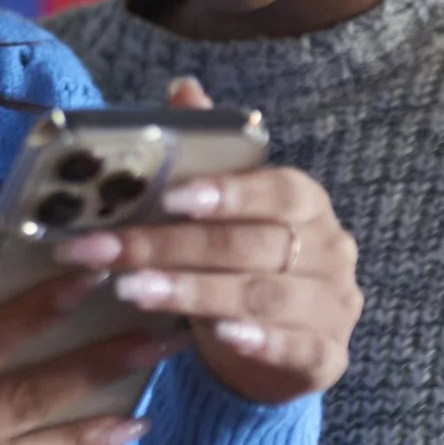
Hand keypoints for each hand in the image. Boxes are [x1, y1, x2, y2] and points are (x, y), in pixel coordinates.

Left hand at [53, 78, 361, 404]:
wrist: (275, 346)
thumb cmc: (238, 262)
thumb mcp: (221, 210)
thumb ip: (208, 153)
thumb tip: (183, 88)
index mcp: (306, 203)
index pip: (277, 189)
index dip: (228, 192)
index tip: (170, 197)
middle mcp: (330, 249)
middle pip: (252, 245)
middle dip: (173, 247)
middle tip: (109, 252)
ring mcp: (334, 305)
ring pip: (263, 296)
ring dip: (194, 293)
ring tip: (131, 291)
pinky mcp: (327, 357)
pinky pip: (296, 348)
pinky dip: (257, 341)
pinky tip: (215, 337)